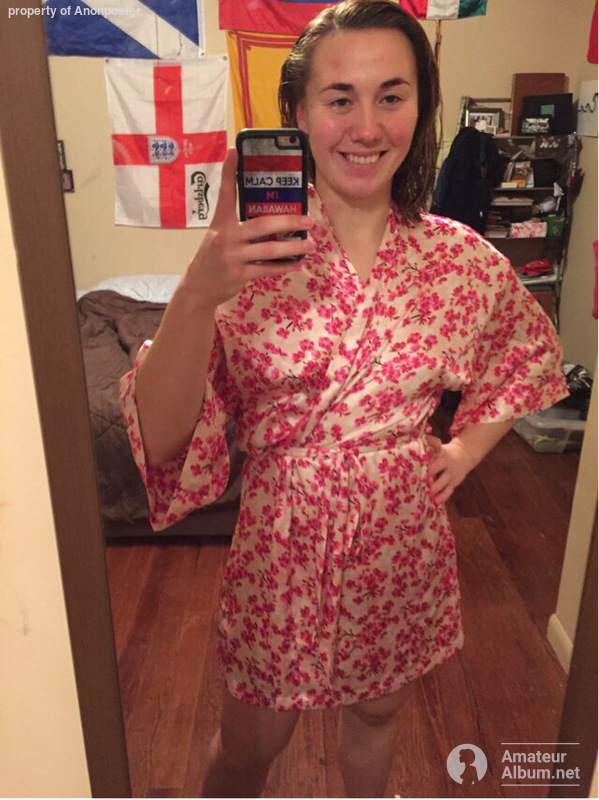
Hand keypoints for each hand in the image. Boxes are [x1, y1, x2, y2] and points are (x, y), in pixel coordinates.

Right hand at [180, 147, 314, 309]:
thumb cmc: (213, 257)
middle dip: (289, 221)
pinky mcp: (239, 274)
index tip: (235, 151)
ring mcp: (233, 256)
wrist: (198, 286)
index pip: (225, 193)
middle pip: (263, 225)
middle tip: (308, 220)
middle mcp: (226, 236)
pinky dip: (285, 267)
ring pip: (270, 249)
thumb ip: (237, 224)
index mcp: (220, 222)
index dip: (228, 172)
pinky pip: (267, 269)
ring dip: (293, 247)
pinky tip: (298, 263)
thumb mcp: (218, 235)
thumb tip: (269, 215)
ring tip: (310, 244)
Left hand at [425, 435, 476, 504]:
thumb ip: (430, 443)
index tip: (424, 449)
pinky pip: (448, 490)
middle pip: (440, 465)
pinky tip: (436, 501)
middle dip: (432, 470)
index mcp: (440, 452)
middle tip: (424, 476)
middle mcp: (445, 462)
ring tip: (429, 492)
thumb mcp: (438, 447)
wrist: (463, 456)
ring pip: (444, 480)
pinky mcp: (452, 483)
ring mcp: (450, 474)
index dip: (432, 445)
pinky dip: (443, 496)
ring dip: (437, 486)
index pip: (436, 445)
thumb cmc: (443, 453)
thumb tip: (423, 438)